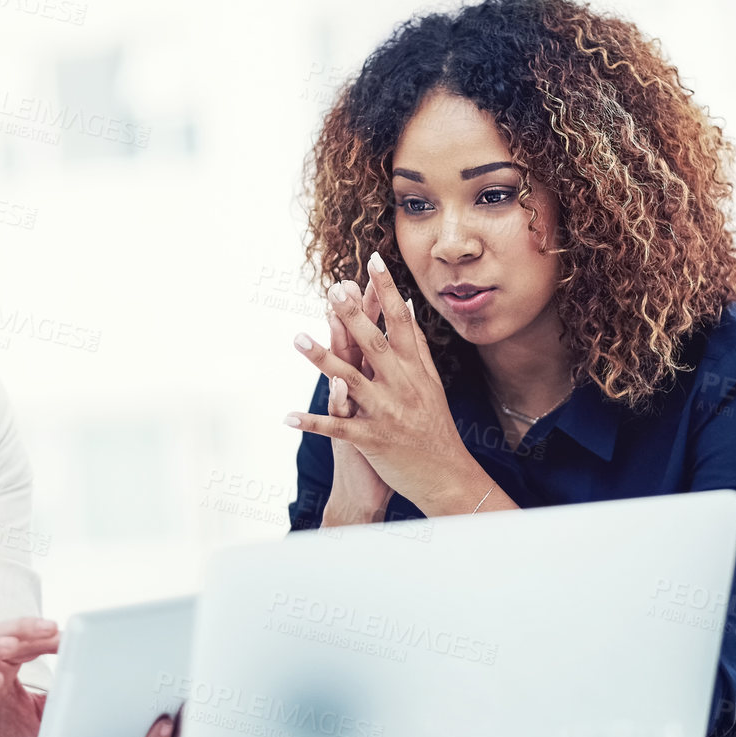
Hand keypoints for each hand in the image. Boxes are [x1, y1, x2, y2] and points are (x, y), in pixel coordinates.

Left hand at [288, 253, 488, 514]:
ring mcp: (387, 413)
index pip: (400, 322)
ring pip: (351, 381)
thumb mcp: (431, 383)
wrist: (447, 476)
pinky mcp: (373, 441)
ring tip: (297, 339)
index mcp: (414, 371)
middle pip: (374, 345)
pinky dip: (313, 423)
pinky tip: (288, 416)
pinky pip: (339, 430)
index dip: (387, 291)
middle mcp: (402, 387)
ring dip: (323, 359)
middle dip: (354, 317)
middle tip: (333, 290)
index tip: (374, 260)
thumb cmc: (435, 427)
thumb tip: (406, 308)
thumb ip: (415, 347)